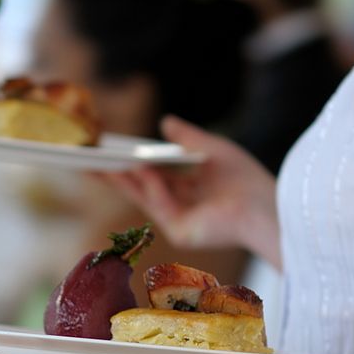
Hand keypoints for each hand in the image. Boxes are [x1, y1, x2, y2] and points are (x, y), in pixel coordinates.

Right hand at [97, 116, 280, 265]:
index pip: (154, 174)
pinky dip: (148, 184)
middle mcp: (181, 205)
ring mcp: (178, 220)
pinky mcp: (179, 231)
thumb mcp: (213, 149)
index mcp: (191, 188)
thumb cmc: (246, 180)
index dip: (131, 162)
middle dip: (114, 174)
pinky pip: (158, 204)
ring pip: (142, 196)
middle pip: (140, 188)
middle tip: (87, 160)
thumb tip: (164, 121)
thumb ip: (188, 137)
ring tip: (99, 160)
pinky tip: (137, 166)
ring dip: (121, 179)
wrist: (265, 208)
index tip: (109, 151)